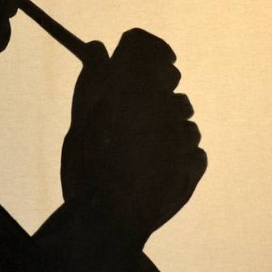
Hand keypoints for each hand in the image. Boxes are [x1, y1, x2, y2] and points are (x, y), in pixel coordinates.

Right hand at [61, 29, 206, 248]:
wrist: (105, 224)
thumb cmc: (86, 169)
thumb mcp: (78, 121)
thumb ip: (93, 80)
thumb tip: (99, 46)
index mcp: (132, 90)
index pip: (149, 48)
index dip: (142, 49)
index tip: (134, 54)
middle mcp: (163, 107)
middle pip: (169, 81)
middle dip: (153, 89)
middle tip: (129, 109)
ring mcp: (181, 137)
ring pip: (182, 116)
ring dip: (165, 124)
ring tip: (138, 149)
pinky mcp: (193, 165)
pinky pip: (192, 148)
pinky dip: (177, 154)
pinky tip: (154, 169)